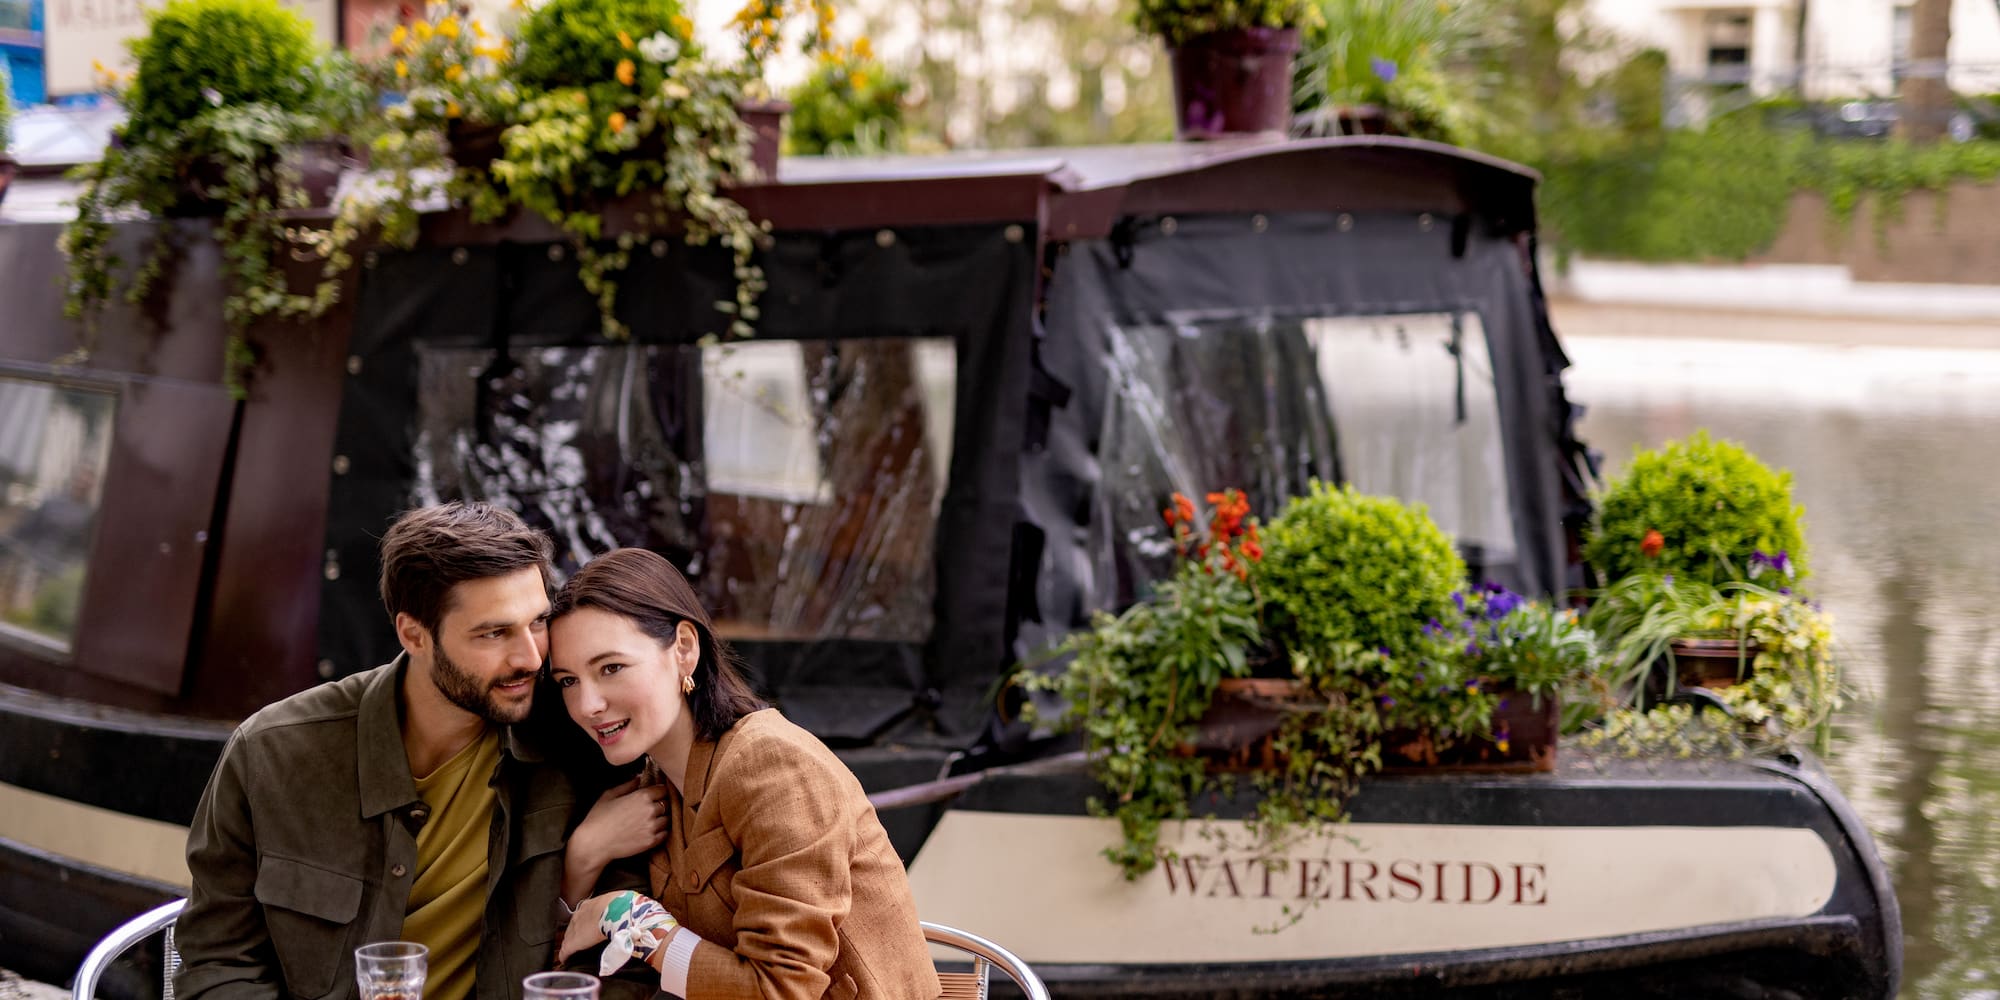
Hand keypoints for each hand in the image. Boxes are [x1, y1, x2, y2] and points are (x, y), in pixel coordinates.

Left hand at [557, 890, 678, 974]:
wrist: (618, 913)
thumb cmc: (624, 906)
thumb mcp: (621, 902)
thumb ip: (620, 907)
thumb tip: (633, 908)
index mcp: (590, 904)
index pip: (583, 914)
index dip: (585, 922)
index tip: (586, 927)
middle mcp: (579, 915)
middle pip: (573, 925)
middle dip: (574, 931)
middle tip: (577, 939)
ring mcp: (575, 928)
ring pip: (568, 937)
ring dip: (570, 943)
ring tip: (570, 950)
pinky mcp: (574, 942)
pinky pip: (566, 950)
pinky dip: (566, 955)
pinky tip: (565, 959)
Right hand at [570, 777, 669, 873]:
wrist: (593, 844)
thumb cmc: (597, 818)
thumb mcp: (609, 795)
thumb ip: (627, 785)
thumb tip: (639, 777)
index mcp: (641, 796)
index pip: (663, 789)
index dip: (660, 791)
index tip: (656, 794)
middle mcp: (650, 810)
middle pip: (667, 804)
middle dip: (662, 804)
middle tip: (654, 808)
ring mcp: (652, 827)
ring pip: (668, 819)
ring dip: (663, 818)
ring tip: (652, 820)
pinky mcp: (651, 842)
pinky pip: (665, 834)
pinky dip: (661, 832)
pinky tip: (652, 831)